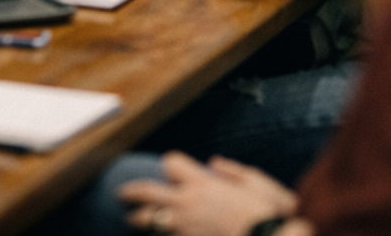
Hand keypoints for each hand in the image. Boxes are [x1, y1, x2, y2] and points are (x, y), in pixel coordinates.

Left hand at [119, 152, 297, 235]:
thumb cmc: (269, 215)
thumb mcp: (257, 183)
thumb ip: (234, 171)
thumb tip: (214, 162)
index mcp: (202, 183)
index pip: (171, 163)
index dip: (170, 164)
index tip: (169, 168)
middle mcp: (187, 203)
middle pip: (146, 193)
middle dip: (130, 193)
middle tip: (121, 194)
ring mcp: (184, 228)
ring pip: (150, 222)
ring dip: (141, 222)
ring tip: (133, 221)